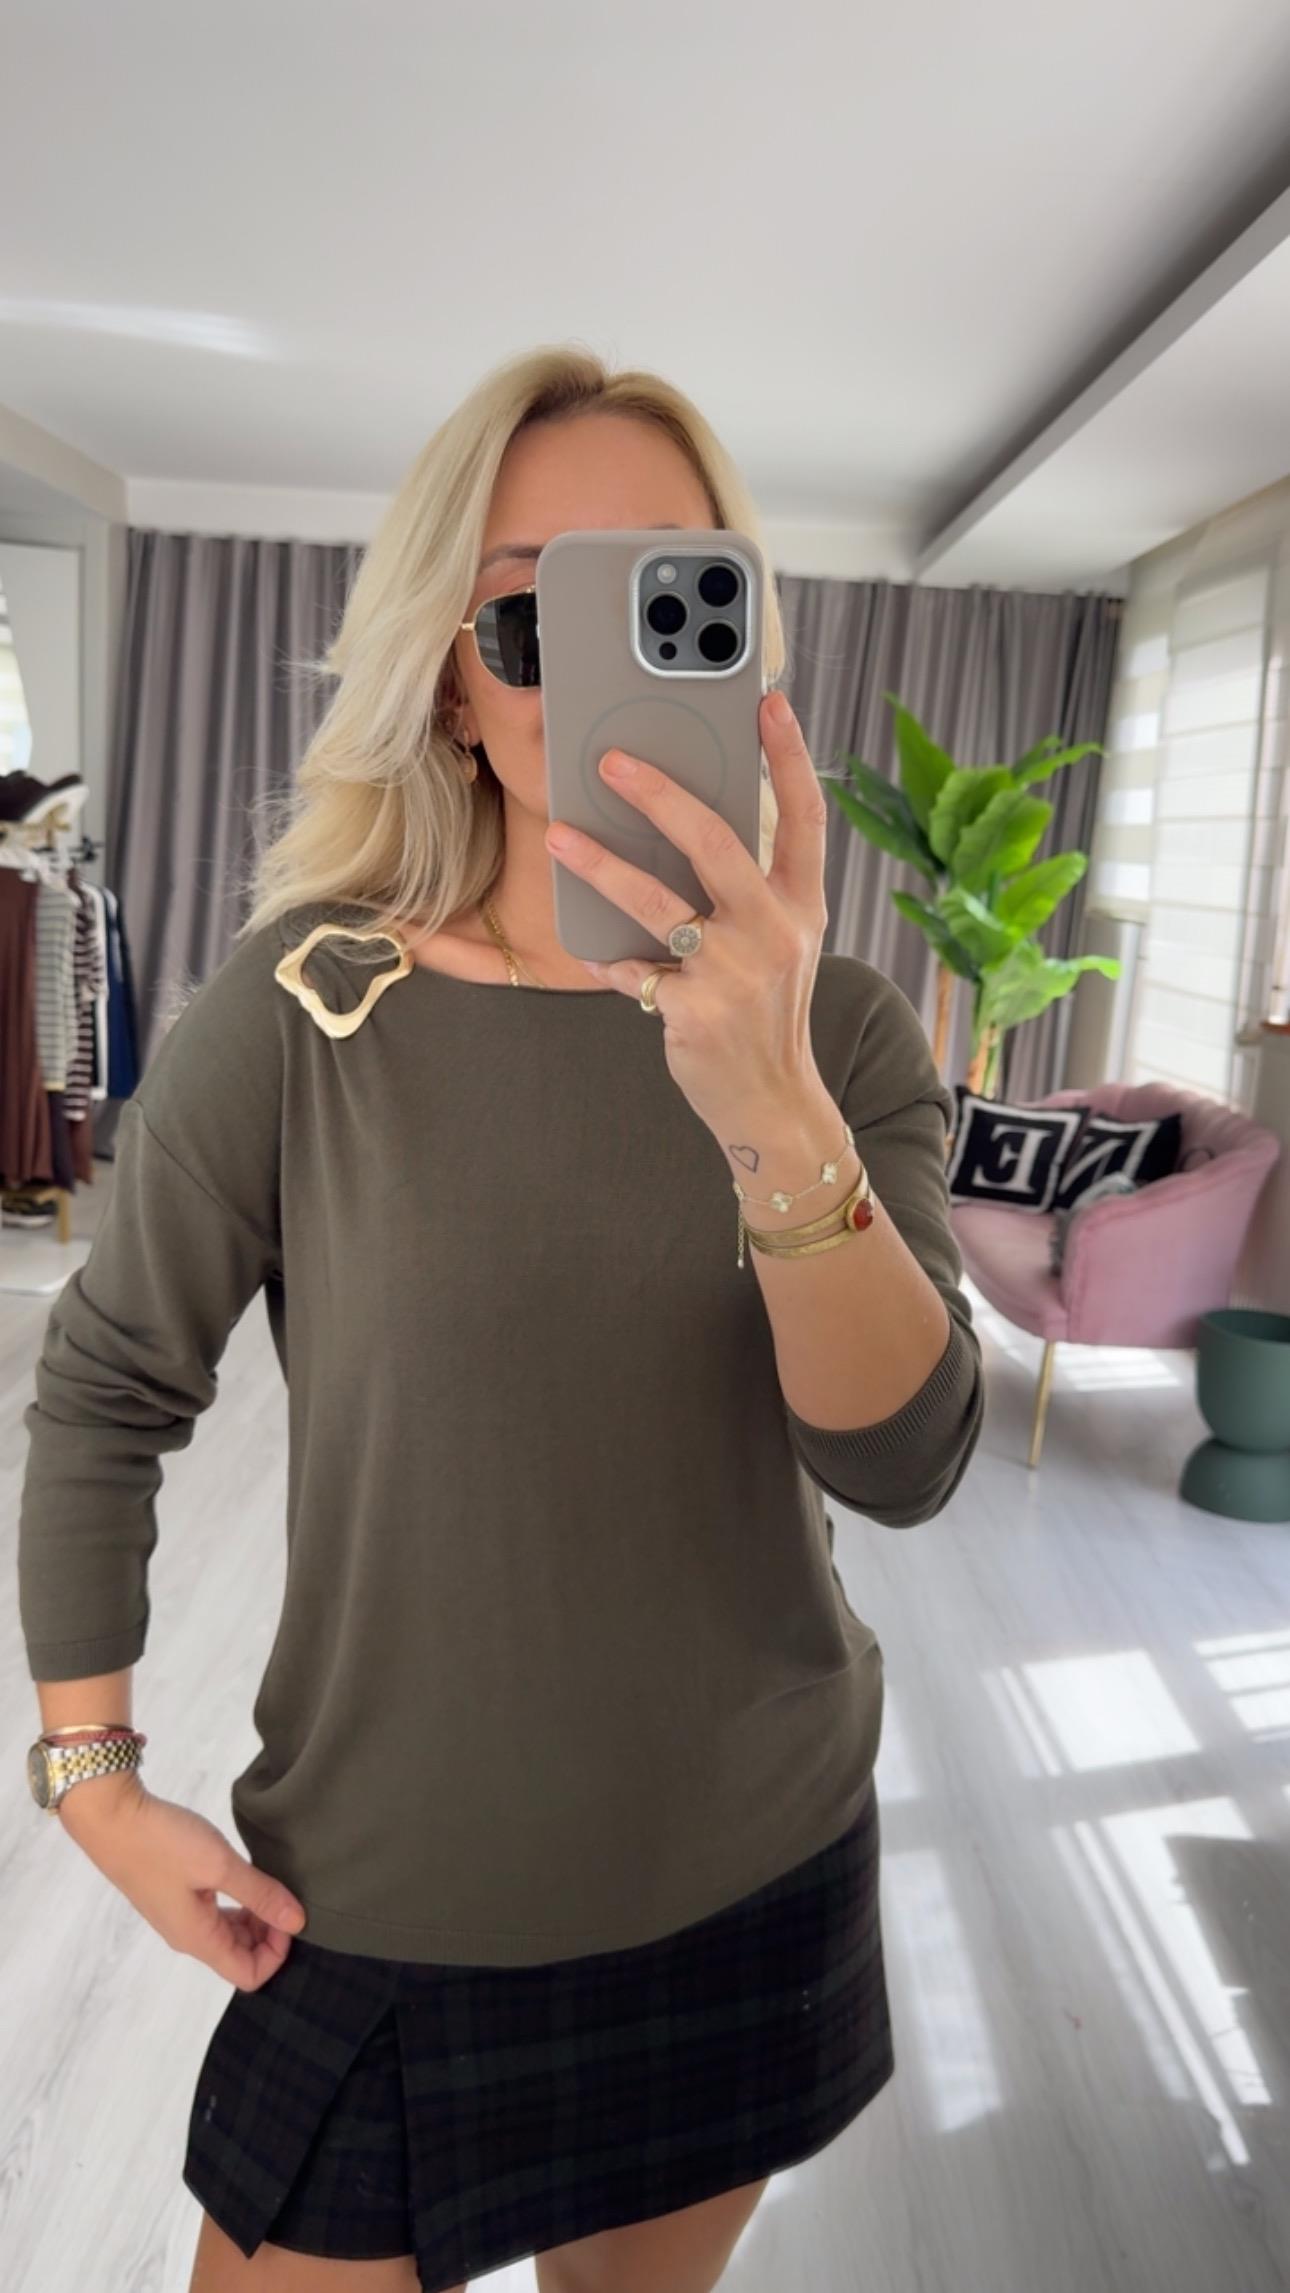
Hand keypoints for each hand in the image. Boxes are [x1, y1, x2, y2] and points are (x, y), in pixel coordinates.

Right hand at [58, 1777, 307, 1990]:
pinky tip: (243, 1873)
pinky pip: (214, 1914)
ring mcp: (178, 1916)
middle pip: (240, 1956)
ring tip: (267, 1881)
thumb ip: (259, 1894)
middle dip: (269, 1934)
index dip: (277, 1952)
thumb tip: (299, 1922)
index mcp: (198, 1939)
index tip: (288, 1913)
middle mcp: (188, 1936)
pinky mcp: (173, 1895)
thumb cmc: (163, 1842)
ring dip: (254, 1916)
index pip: (248, 1975)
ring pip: (227, 1933)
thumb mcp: (219, 1865)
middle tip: (284, 1894)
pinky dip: (236, 1902)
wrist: (110, 1817)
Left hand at [543, 690, 828, 1139]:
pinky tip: (589, 948)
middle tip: (611, 761)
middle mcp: (774, 931)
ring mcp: (734, 972)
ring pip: (656, 902)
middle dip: (659, 795)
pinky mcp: (695, 1009)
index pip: (804, 818)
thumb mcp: (778, 944)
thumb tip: (681, 826)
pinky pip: (633, 969)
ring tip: (560, 836)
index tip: (769, 703)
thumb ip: (747, 891)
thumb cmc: (764, 1010)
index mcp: (800, 906)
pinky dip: (607, 957)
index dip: (790, 757)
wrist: (770, 1100)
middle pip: (714, 842)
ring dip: (600, 866)